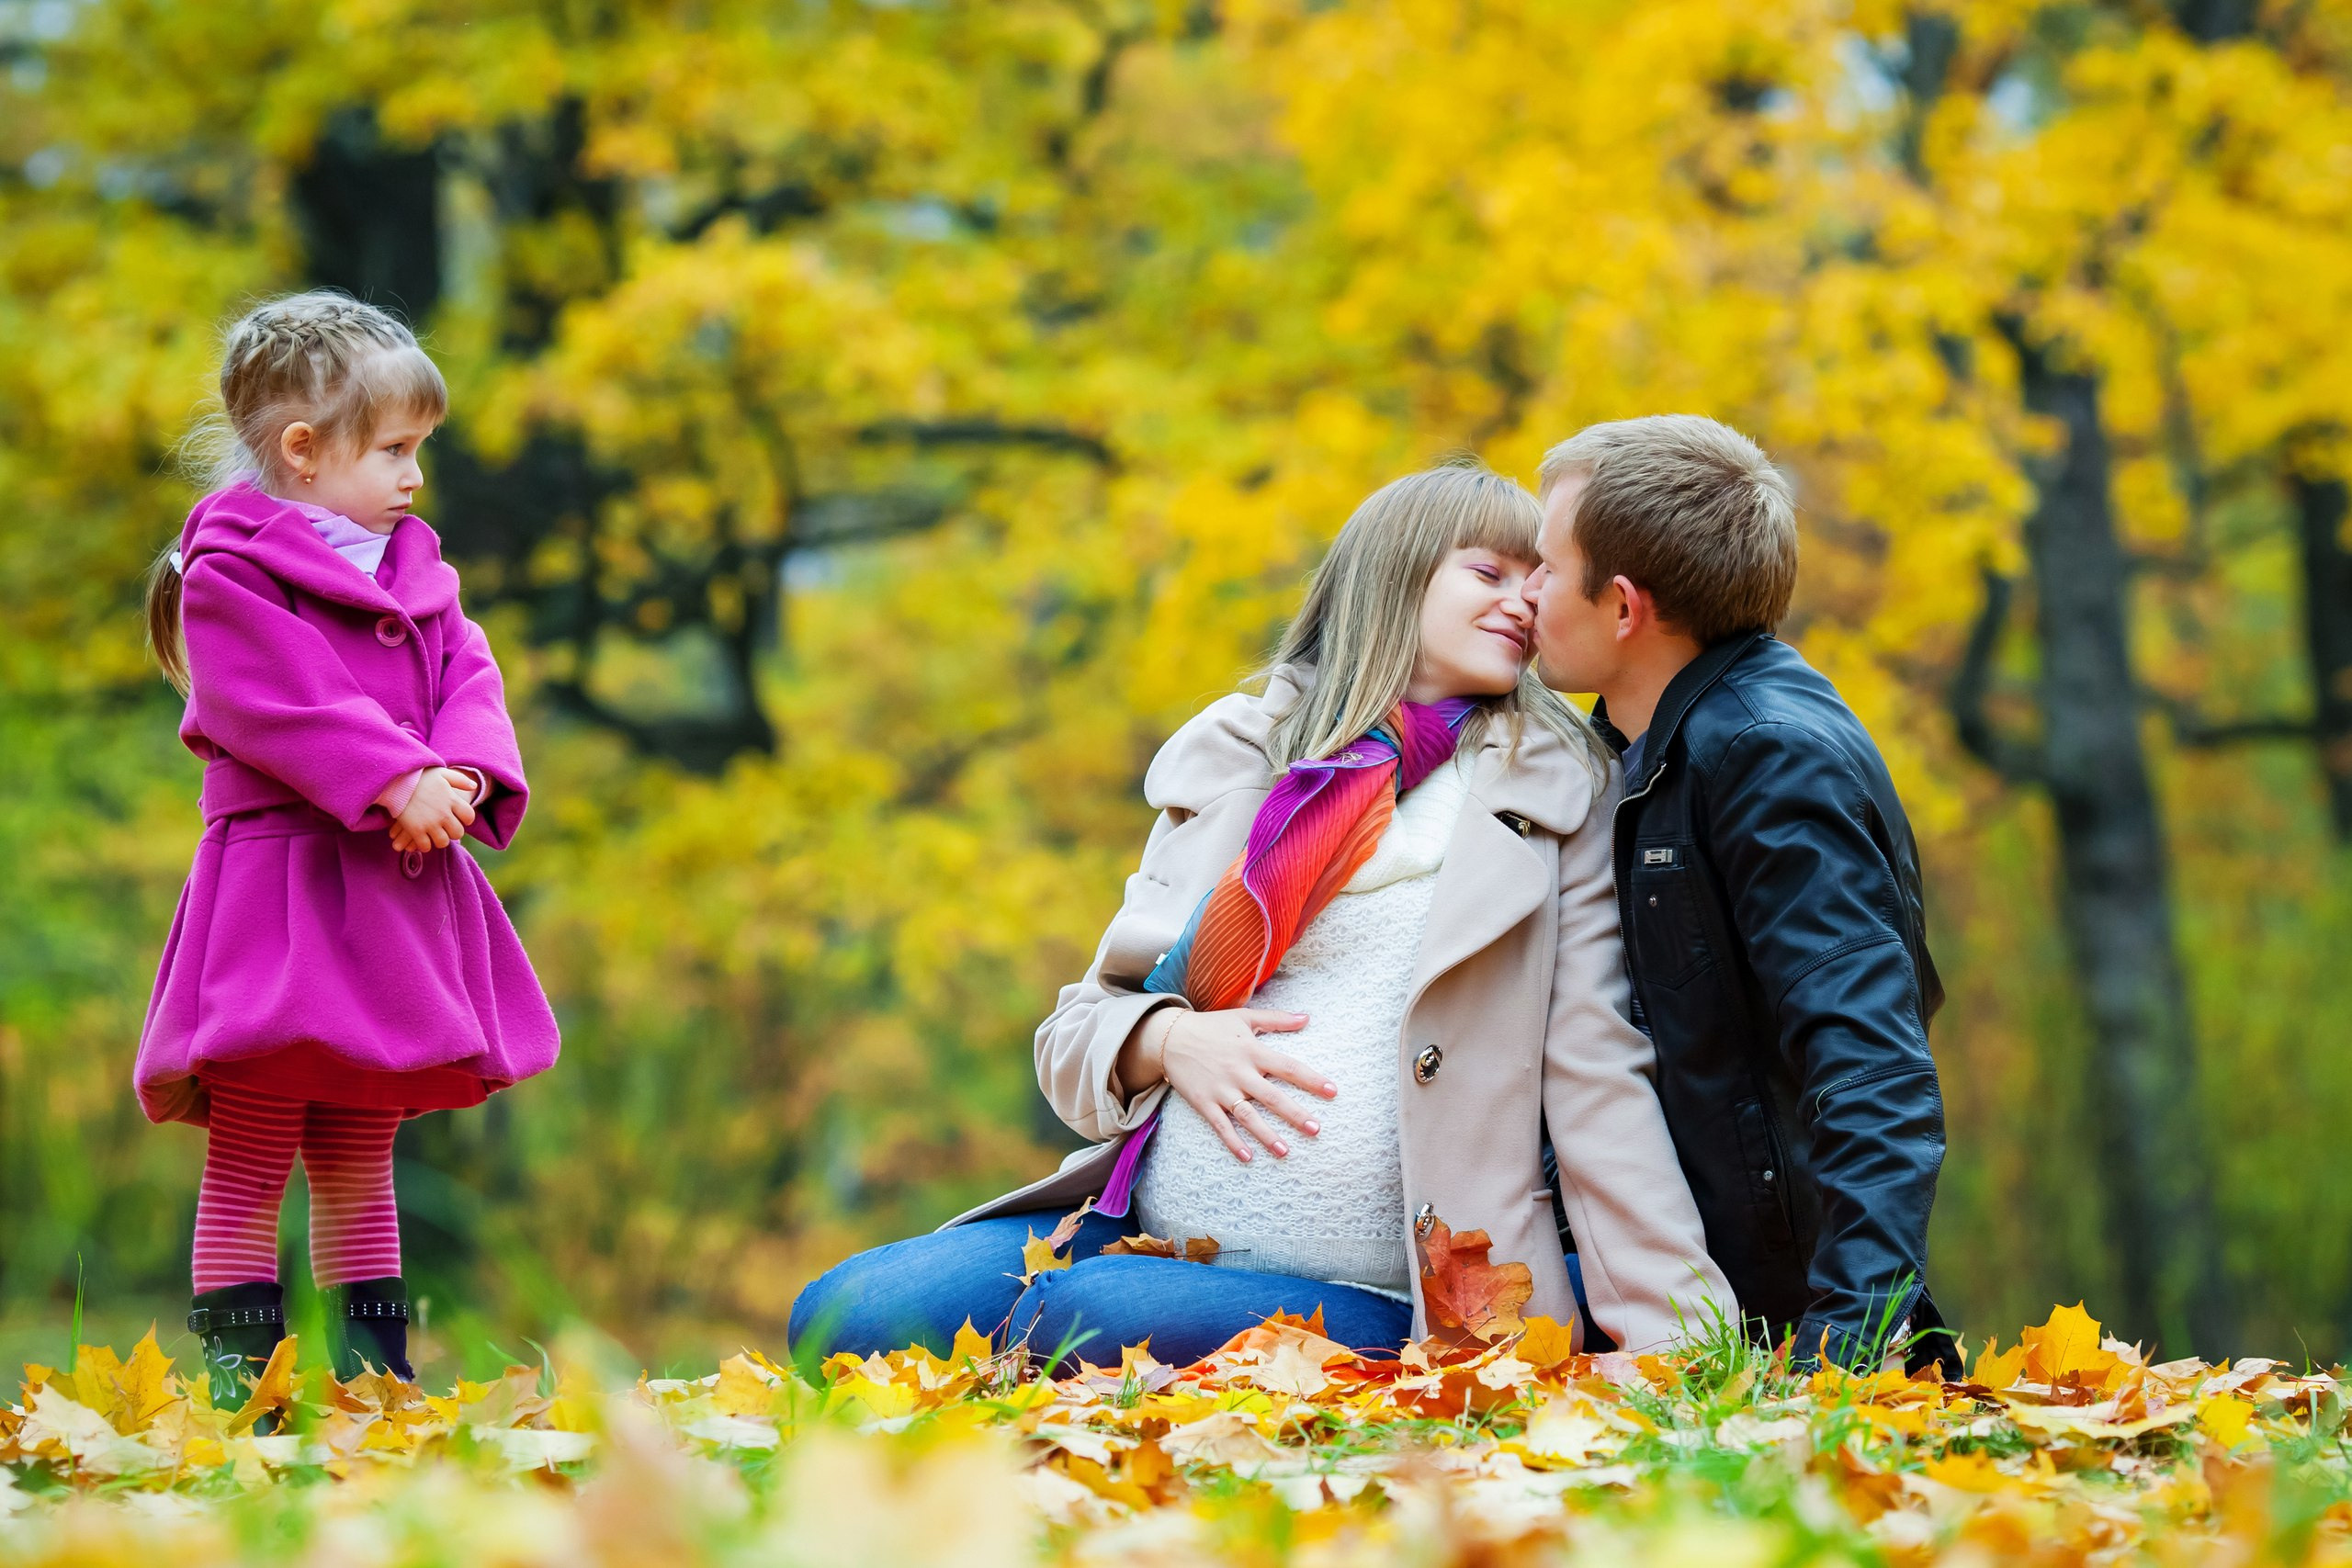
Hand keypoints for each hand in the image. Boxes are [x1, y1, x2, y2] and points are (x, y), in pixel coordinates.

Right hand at [389, 768, 477, 852]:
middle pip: (457, 832)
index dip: (466, 819)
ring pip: (443, 842)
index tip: (459, 818)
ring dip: (440, 840)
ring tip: (434, 835)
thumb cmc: (419, 777)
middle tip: (446, 829)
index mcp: (451, 800)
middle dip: (453, 832)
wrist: (395, 782)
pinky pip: (425, 846)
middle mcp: (443, 813)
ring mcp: (429, 823)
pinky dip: (425, 845)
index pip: (469, 817)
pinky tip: (422, 839)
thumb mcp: (441, 773)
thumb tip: (473, 786)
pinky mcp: (415, 830)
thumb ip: (459, 779)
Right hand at [1120, 1007, 1335, 1162]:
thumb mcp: (1244, 1017)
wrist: (1168, 1036)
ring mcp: (1221, 1090)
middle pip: (1272, 1096)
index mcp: (1252, 1051)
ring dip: (1266, 1135)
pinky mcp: (1204, 1102)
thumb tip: (1307, 1017)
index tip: (1332, 1091)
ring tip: (1285, 1151)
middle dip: (1294, 1114)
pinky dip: (1232, 1142)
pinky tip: (1247, 1157)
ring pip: (1247, 1116)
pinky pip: (1220, 1126)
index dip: (1311, 1079)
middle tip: (1316, 1129)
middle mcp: (1239, 1072)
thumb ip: (1277, 1019)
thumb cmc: (1210, 1026)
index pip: (1288, 1066)